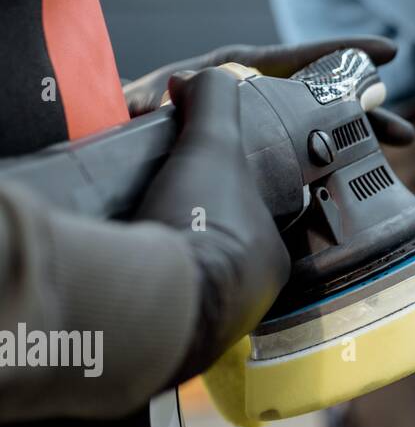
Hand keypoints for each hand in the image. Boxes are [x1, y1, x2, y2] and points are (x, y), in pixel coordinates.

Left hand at [124, 36, 414, 145]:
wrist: (117, 148)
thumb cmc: (127, 115)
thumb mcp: (139, 102)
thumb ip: (152, 98)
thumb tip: (159, 96)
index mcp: (239, 73)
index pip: (298, 58)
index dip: (344, 52)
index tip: (388, 53)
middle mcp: (259, 96)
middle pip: (324, 98)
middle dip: (366, 113)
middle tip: (405, 135)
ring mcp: (263, 127)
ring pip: (320, 129)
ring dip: (358, 142)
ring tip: (397, 153)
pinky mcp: (260, 156)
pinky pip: (304, 159)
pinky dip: (332, 169)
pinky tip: (354, 189)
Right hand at [135, 68, 289, 382]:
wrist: (156, 301)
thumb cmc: (199, 226)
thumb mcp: (212, 146)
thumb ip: (214, 102)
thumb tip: (197, 78)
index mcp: (272, 256)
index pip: (253, 218)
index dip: (224, 195)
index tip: (194, 185)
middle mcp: (253, 298)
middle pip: (221, 252)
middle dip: (194, 229)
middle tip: (162, 208)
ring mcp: (215, 327)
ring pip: (194, 283)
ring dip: (171, 260)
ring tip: (142, 235)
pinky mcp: (172, 347)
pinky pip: (164, 309)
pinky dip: (149, 289)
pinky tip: (130, 271)